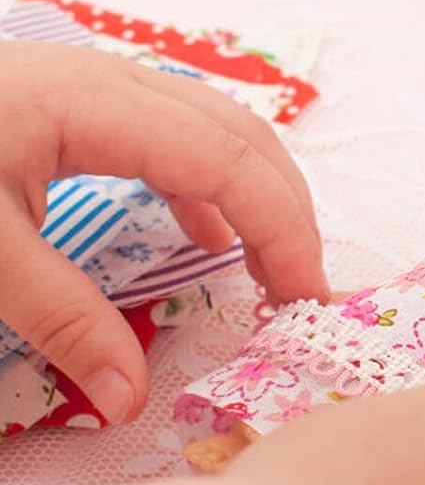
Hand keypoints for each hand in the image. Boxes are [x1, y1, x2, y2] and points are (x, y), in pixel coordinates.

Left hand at [0, 42, 328, 421]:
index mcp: (95, 105)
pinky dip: (211, 189)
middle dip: (290, 214)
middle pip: (243, 136)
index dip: (284, 230)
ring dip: (258, 198)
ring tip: (273, 270)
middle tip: (302, 295)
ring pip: (217, 131)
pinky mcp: (73, 108)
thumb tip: (130, 401)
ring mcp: (95, 89)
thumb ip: (58, 317)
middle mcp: (111, 83)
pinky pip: (175, 137)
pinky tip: (206, 235)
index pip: (230, 162)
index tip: (304, 301)